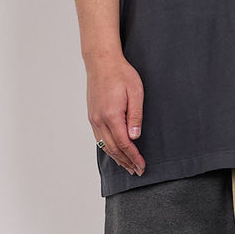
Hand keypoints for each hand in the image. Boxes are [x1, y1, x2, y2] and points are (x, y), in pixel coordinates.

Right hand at [85, 51, 145, 175]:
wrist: (101, 62)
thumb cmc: (121, 74)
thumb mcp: (135, 93)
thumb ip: (135, 116)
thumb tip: (134, 137)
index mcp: (111, 115)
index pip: (124, 144)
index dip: (134, 157)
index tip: (142, 166)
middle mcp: (99, 120)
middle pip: (114, 148)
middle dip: (126, 162)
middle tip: (137, 171)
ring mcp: (94, 119)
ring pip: (105, 145)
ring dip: (117, 158)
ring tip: (127, 167)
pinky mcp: (92, 116)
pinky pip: (99, 138)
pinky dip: (108, 148)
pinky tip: (114, 152)